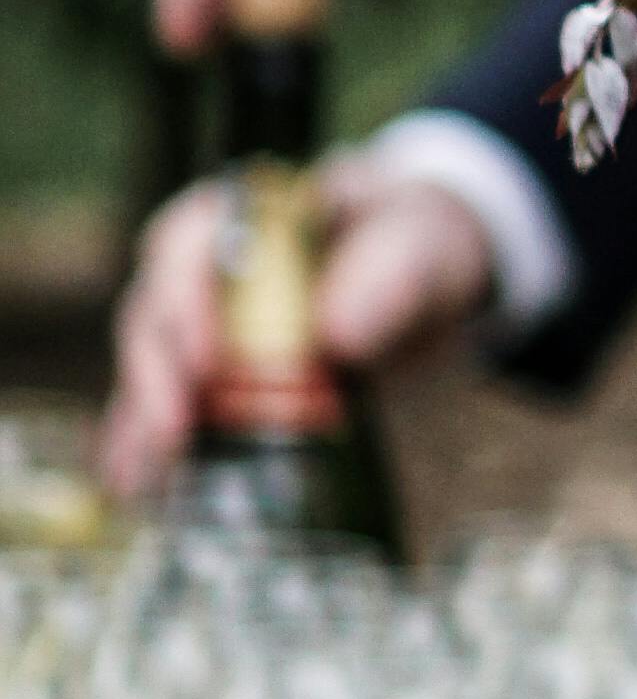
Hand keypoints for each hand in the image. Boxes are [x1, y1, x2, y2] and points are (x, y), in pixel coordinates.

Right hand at [97, 163, 496, 502]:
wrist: (433, 274)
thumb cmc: (414, 239)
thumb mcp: (418, 247)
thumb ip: (388, 278)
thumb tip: (336, 334)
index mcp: (248, 213)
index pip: (187, 243)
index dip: (183, 300)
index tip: (205, 360)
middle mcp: (209, 265)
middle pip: (156, 312)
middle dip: (156, 374)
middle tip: (172, 431)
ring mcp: (209, 322)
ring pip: (154, 365)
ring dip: (142, 418)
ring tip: (143, 476)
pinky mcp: (222, 374)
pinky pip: (176, 405)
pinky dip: (151, 443)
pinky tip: (140, 485)